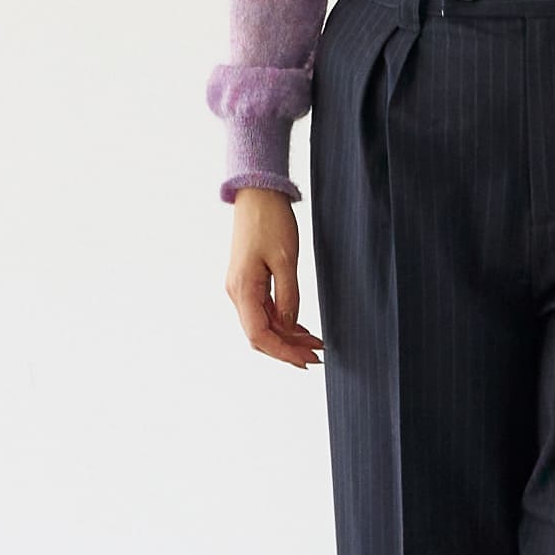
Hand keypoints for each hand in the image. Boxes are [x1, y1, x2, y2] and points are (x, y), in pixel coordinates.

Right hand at [225, 188, 325, 366]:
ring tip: (315, 344)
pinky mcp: (249, 282)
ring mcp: (242, 288)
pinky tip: (302, 329)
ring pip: (263, 325)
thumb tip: (289, 326)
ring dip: (287, 337)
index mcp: (243, 288)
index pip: (259, 335)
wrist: (257, 194)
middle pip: (260, 335)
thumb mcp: (286, 259)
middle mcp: (237, 292)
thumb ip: (288, 296)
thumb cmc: (270, 221)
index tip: (307, 359)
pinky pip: (264, 311)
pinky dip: (283, 323)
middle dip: (287, 349)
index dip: (283, 352)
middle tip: (316, 356)